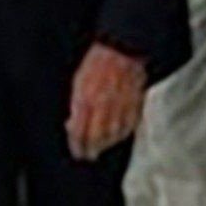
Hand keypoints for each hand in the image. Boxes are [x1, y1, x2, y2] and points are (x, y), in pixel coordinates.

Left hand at [66, 44, 145, 162]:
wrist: (121, 50)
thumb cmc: (97, 63)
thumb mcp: (78, 82)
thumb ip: (76, 105)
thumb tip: (71, 125)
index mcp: (86, 99)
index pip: (80, 131)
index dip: (77, 145)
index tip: (77, 151)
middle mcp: (103, 105)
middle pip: (97, 138)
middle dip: (91, 150)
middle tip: (88, 155)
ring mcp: (120, 106)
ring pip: (114, 135)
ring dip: (106, 145)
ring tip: (100, 148)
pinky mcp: (135, 105)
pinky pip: (128, 127)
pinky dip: (121, 135)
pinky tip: (116, 137)